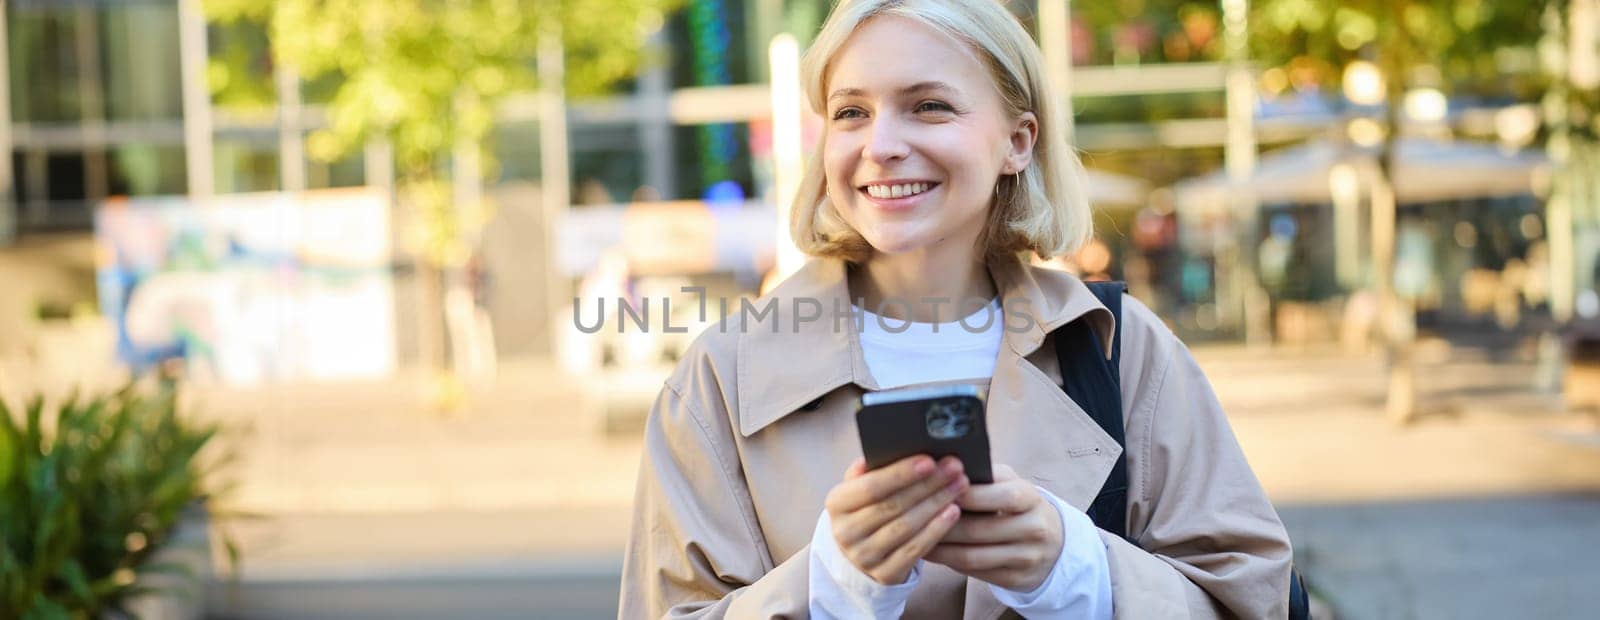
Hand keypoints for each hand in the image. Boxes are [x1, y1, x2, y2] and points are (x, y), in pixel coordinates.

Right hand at [824, 455, 969, 584]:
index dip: (901, 473)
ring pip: (906, 527)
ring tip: (959, 486)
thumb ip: (873, 468)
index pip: (871, 486)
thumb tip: (895, 446)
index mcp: (837, 503)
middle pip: (893, 505)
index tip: (930, 460)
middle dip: (928, 484)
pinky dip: (936, 529)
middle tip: (955, 468)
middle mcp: (845, 532)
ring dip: (937, 504)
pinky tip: (953, 512)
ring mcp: (864, 556)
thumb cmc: (866, 509)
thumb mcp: (860, 487)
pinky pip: (915, 550)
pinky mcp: (884, 574)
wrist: (858, 553)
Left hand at [926, 464, 1063, 591]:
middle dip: (942, 524)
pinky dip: (949, 563)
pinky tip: (931, 552)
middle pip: (980, 530)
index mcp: (1031, 498)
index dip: (966, 494)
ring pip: (973, 557)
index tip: (936, 489)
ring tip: (914, 537)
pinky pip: (975, 573)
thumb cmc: (1017, 505)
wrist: (1051, 543)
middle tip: (913, 517)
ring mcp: (1026, 558)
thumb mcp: (1010, 483)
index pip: (1000, 496)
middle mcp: (1033, 529)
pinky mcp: (1015, 580)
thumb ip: (985, 475)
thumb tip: (945, 467)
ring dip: (940, 548)